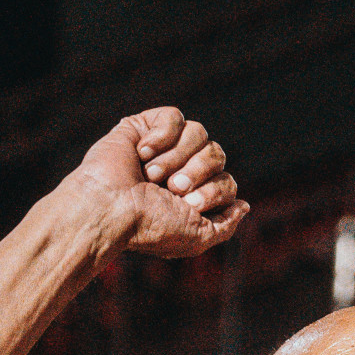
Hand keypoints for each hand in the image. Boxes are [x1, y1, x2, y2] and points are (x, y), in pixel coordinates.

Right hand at [69, 107, 247, 258]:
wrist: (110, 208)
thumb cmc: (149, 227)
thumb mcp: (196, 238)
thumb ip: (225, 226)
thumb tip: (244, 205)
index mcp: (195, 196)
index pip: (228, 181)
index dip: (214, 190)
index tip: (188, 205)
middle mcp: (182, 170)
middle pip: (217, 154)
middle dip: (196, 173)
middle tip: (172, 189)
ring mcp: (165, 147)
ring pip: (199, 132)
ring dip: (176, 158)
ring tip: (151, 174)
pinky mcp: (146, 126)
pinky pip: (175, 117)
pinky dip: (161, 136)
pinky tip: (142, 153)